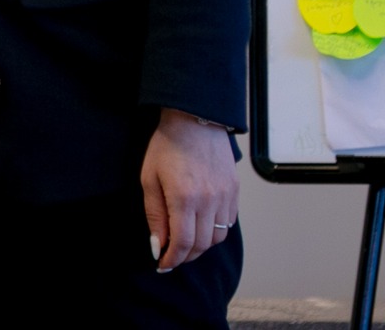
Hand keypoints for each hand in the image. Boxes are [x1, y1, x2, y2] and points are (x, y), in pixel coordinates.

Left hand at [140, 108, 238, 272]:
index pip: (182, 243)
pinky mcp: (234, 191)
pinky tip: (202, 226)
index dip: (172, 259)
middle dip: (185, 256)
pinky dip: (215, 232)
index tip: (163, 264)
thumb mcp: (149, 179)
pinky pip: (228, 223)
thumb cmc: (167, 146)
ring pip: (217, 237)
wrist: (194, 119)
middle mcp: (209, 200)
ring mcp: (225, 196)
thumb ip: (155, 215)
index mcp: (184, 197)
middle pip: (201, 245)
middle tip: (172, 257)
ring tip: (186, 243)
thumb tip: (158, 245)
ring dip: (201, 246)